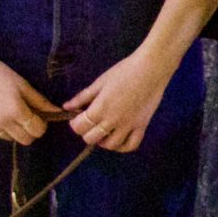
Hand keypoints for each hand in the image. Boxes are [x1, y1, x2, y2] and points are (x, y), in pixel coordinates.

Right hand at [0, 52, 59, 144]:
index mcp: (15, 110)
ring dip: (14, 130)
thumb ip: (40, 102)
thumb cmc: (0, 74)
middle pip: (25, 140)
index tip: (38, 116)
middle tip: (26, 117)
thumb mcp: (23, 85)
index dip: (41, 124)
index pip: (37, 131)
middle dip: (30, 130)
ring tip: (9, 113)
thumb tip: (58, 112)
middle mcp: (1, 121)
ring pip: (10, 139)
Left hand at [64, 47, 179, 152]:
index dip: (74, 124)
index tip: (77, 117)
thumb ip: (82, 97)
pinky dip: (123, 146)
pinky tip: (119, 138)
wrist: (151, 69)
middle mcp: (113, 120)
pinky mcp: (142, 126)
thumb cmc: (124, 71)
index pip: (80, 126)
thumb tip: (66, 106)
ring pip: (111, 145)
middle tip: (90, 123)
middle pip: (91, 138)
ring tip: (104, 132)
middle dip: (86, 132)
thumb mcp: (100, 82)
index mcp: (100, 108)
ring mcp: (129, 125)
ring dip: (103, 141)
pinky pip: (131, 145)